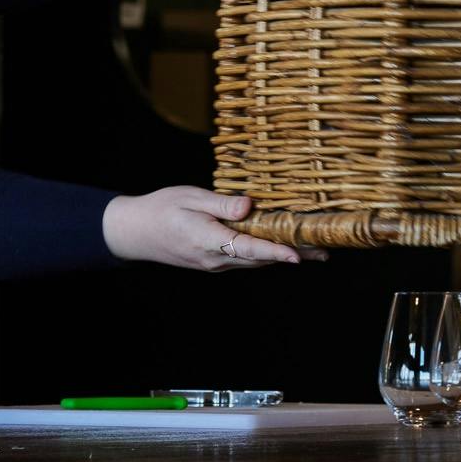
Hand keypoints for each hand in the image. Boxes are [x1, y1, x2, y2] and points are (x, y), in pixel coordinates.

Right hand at [100, 187, 328, 270]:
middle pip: (260, 259)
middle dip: (292, 254)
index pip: (247, 248)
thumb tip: (249, 206)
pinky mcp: (215, 262)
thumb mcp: (189, 197)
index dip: (274, 252)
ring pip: (255, 261)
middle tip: (325, 250)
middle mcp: (214, 258)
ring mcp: (215, 264)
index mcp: (207, 240)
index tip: (296, 256)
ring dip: (284, 256)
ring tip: (315, 250)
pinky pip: (246, 259)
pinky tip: (284, 247)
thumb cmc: (161, 208)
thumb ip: (220, 204)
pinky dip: (267, 254)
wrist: (135, 232)